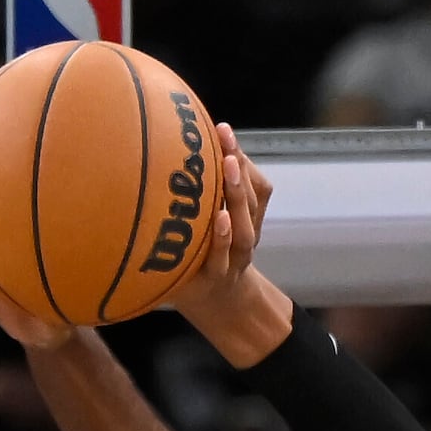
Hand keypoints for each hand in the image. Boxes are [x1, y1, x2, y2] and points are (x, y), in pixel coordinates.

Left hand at [172, 125, 271, 327]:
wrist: (207, 302)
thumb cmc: (200, 252)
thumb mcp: (206, 220)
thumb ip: (205, 192)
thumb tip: (178, 145)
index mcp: (246, 219)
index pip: (252, 186)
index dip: (240, 158)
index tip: (222, 129)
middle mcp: (245, 237)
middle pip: (251, 203)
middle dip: (239, 170)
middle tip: (226, 141)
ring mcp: (232, 261)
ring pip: (243, 229)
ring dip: (237, 195)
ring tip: (228, 165)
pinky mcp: (212, 279)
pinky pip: (221, 258)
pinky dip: (222, 239)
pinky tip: (219, 218)